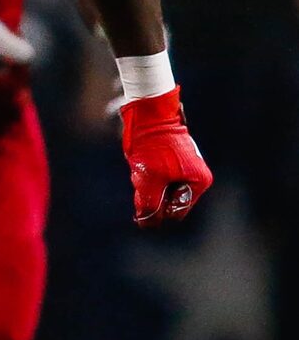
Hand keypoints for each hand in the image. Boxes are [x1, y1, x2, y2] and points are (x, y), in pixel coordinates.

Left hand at [120, 90, 211, 228]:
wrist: (150, 115)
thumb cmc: (152, 146)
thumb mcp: (148, 179)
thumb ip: (149, 204)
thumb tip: (147, 224)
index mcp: (198, 182)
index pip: (176, 211)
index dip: (157, 212)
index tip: (141, 201)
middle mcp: (197, 177)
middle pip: (169, 201)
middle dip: (153, 196)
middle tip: (144, 179)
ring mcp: (186, 168)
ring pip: (162, 190)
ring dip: (149, 186)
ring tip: (145, 168)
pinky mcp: (174, 161)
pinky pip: (159, 178)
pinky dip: (148, 176)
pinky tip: (144, 163)